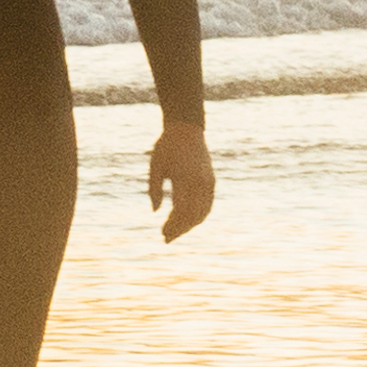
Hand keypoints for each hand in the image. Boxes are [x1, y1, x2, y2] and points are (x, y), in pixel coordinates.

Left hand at [146, 122, 213, 240]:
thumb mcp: (155, 166)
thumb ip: (154, 189)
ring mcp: (208, 182)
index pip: (180, 210)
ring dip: (190, 226)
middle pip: (192, 215)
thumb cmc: (166, 147)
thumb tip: (156, 211)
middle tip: (166, 238)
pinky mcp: (211, 181)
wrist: (187, 129)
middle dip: (180, 229)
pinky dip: (200, 217)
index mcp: (184, 178)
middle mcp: (199, 182)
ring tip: (176, 232)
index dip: (172, 225)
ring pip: (203, 212)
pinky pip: (208, 205)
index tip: (163, 233)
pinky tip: (189, 222)